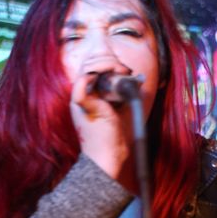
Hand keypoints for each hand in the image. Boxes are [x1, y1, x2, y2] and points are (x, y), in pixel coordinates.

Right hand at [69, 71, 135, 185]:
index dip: (107, 61)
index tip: (123, 67)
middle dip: (108, 59)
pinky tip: (110, 73)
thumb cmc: (115, 138)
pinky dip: (95, 73)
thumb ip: (125, 92)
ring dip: (105, 64)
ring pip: (86, 69)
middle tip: (123, 68)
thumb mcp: (122, 108)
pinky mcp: (82, 106)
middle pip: (89, 64)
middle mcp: (81, 95)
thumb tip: (137, 77)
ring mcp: (80, 100)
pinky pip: (82, 84)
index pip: (92, 67)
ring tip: (119, 70)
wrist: (109, 157)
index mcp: (88, 95)